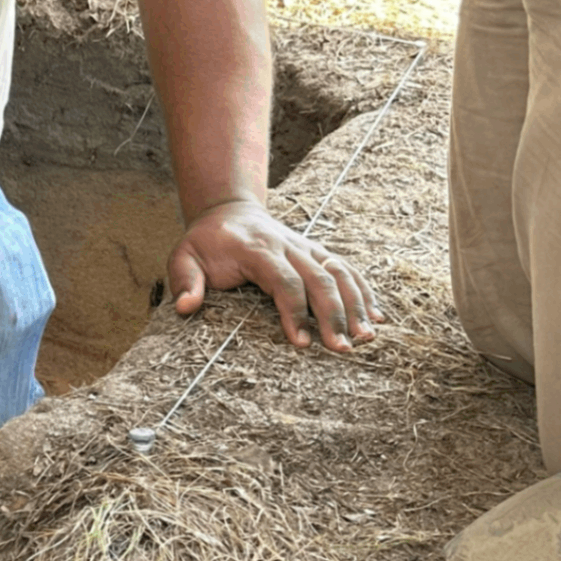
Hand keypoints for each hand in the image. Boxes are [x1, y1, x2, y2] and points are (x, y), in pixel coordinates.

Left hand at [168, 199, 378, 351]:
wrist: (228, 211)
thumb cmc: (205, 243)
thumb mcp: (183, 256)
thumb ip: (184, 280)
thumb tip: (185, 308)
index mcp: (256, 249)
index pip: (283, 280)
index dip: (295, 312)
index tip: (303, 343)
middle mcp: (287, 245)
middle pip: (320, 278)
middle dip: (334, 315)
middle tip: (342, 349)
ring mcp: (306, 247)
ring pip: (339, 271)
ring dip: (356, 304)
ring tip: (367, 337)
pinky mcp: (317, 251)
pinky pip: (347, 268)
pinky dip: (364, 291)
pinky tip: (377, 316)